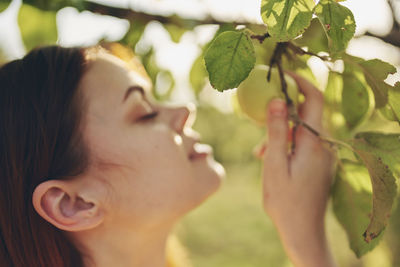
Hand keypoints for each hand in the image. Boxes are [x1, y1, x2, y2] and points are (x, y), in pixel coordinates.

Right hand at [260, 72, 335, 266]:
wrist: (303, 230)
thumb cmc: (285, 201)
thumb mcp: (275, 164)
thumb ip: (277, 132)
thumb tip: (276, 100)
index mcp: (314, 142)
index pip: (314, 99)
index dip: (300, 82)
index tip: (281, 74)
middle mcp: (324, 145)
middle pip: (307, 112)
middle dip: (283, 111)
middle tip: (261, 118)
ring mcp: (324, 154)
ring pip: (303, 129)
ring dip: (282, 132)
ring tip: (261, 151)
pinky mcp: (320, 163)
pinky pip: (304, 143)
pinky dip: (287, 144)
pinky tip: (270, 158)